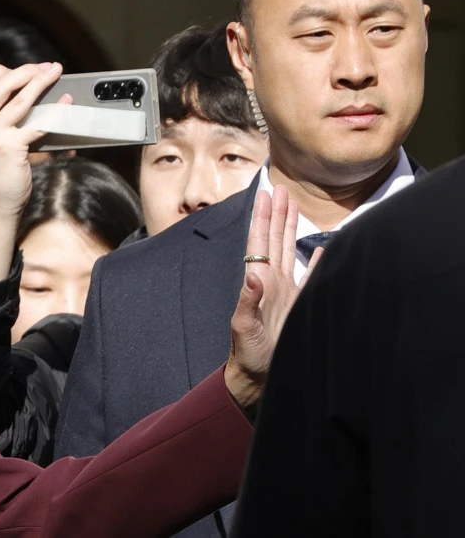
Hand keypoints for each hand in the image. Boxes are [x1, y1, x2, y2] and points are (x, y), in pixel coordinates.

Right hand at [0, 62, 68, 222]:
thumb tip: (26, 88)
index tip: (19, 69)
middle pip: (0, 85)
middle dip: (26, 71)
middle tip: (45, 67)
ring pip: (19, 99)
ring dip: (41, 82)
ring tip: (55, 73)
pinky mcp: (9, 148)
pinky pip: (37, 123)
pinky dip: (55, 111)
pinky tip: (65, 103)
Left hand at [224, 185, 322, 408]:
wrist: (260, 376)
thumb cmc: (248, 353)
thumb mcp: (244, 326)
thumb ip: (247, 300)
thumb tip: (252, 273)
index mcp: (258, 281)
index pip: (259, 242)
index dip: (262, 218)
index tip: (264, 193)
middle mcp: (272, 281)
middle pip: (274, 239)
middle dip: (277, 213)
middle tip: (280, 187)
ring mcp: (287, 291)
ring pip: (290, 251)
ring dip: (291, 228)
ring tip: (294, 205)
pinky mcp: (301, 304)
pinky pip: (311, 276)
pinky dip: (317, 260)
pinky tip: (321, 246)